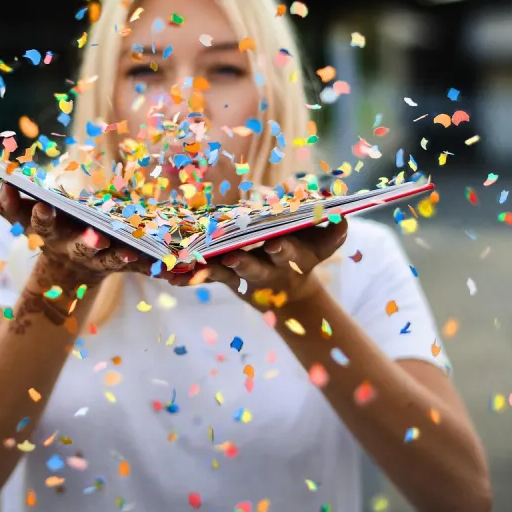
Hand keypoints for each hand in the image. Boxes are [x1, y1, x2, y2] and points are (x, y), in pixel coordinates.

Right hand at [0, 185, 147, 286]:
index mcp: (50, 234)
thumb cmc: (50, 229)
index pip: (41, 225)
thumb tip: (4, 183)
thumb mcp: (24, 217)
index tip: (43, 205)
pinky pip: (140, 267)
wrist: (68, 271)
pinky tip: (174, 268)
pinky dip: (155, 267)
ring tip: (131, 252)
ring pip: (110, 260)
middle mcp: (74, 249)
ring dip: (120, 257)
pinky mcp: (121, 264)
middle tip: (96, 237)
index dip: (41, 217)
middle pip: (80, 247)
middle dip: (88, 243)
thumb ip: (9, 203)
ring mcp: (98, 259)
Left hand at [164, 218, 348, 306]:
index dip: (282, 249)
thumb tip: (344, 217)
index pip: (286, 252)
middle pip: (253, 267)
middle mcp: (265, 269)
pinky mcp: (223, 276)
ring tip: (185, 269)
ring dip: (207, 270)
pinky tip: (168, 277)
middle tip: (233, 257)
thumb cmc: (307, 256)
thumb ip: (334, 232)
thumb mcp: (324, 245)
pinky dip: (185, 277)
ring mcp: (242, 275)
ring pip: (223, 273)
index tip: (276, 243)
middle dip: (244, 263)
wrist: (289, 293)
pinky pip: (203, 276)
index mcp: (290, 258)